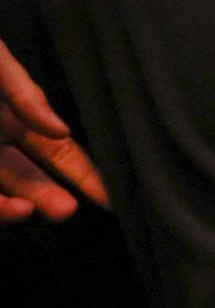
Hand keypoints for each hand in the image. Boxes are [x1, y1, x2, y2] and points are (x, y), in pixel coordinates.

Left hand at [0, 38, 108, 221]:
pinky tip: (6, 206)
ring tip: (27, 210)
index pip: (61, 156)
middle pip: (29, 180)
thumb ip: (26, 96)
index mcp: (18, 120)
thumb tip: (61, 130)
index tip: (112, 199)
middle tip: (65, 210)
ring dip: (13, 207)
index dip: (87, 177)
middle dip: (50, 198)